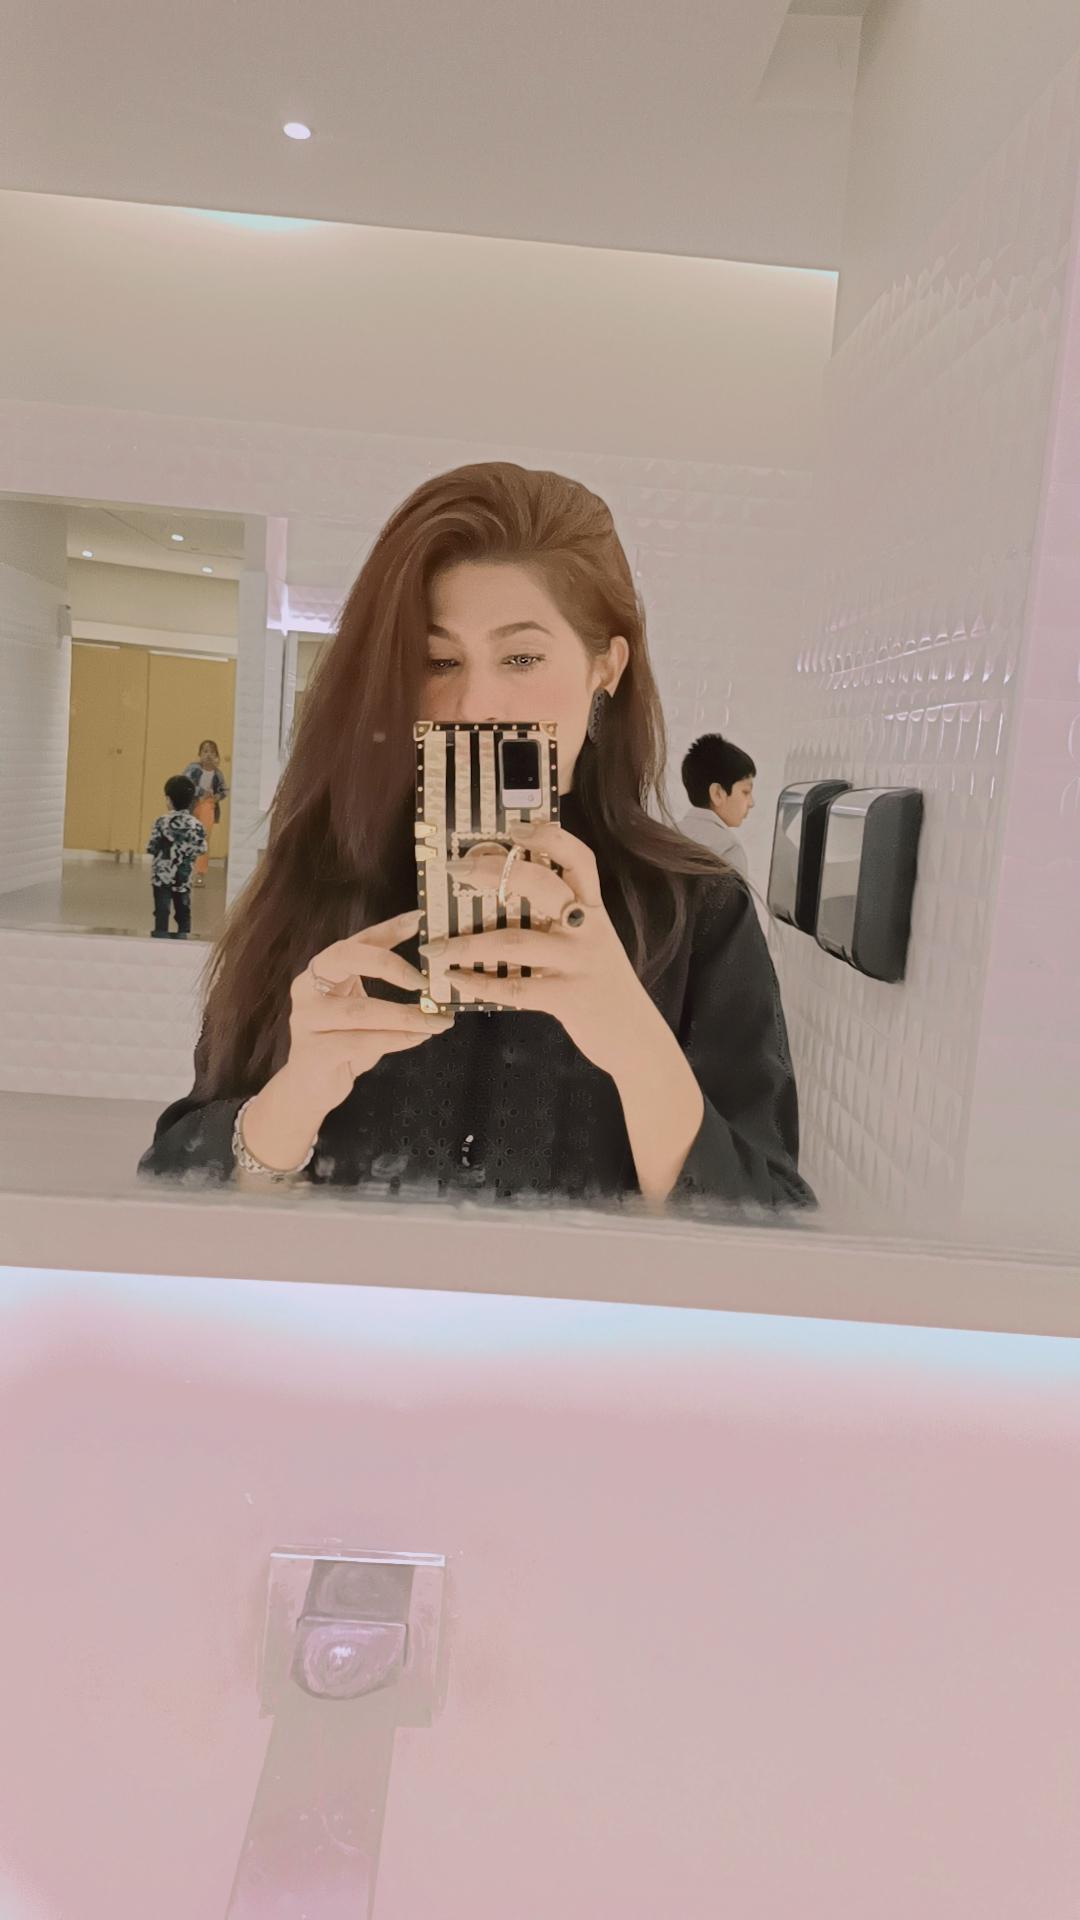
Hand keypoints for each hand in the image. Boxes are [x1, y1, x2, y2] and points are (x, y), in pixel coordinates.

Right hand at [242, 910, 452, 1167]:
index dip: (390, 928)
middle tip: (424, 980)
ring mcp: (306, 1019)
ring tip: (437, 1020)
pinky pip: (360, 1042)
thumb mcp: (367, 1008)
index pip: (358, 940)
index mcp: (323, 970)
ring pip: (359, 1010)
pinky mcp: (313, 1051)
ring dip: (404, 1016)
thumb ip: (389, 990)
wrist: (311, 1087)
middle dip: (389, 965)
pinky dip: (395, 1040)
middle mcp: (308, 987)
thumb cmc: (344, 1041)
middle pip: (345, 959)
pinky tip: (419, 1038)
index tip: (421, 919)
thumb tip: (435, 972)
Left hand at [420, 822, 647, 1079]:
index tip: (513, 829)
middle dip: (493, 873)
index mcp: (593, 910)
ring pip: (515, 940)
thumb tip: (504, 903)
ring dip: (467, 942)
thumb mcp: (592, 943)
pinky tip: (455, 981)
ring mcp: (578, 962)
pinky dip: (478, 983)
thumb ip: (562, 922)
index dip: (548, 838)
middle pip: (540, 885)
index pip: (579, 859)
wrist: (636, 1037)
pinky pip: (514, 988)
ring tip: (435, 947)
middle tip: (456, 870)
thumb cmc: (604, 986)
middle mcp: (588, 929)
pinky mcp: (567, 997)